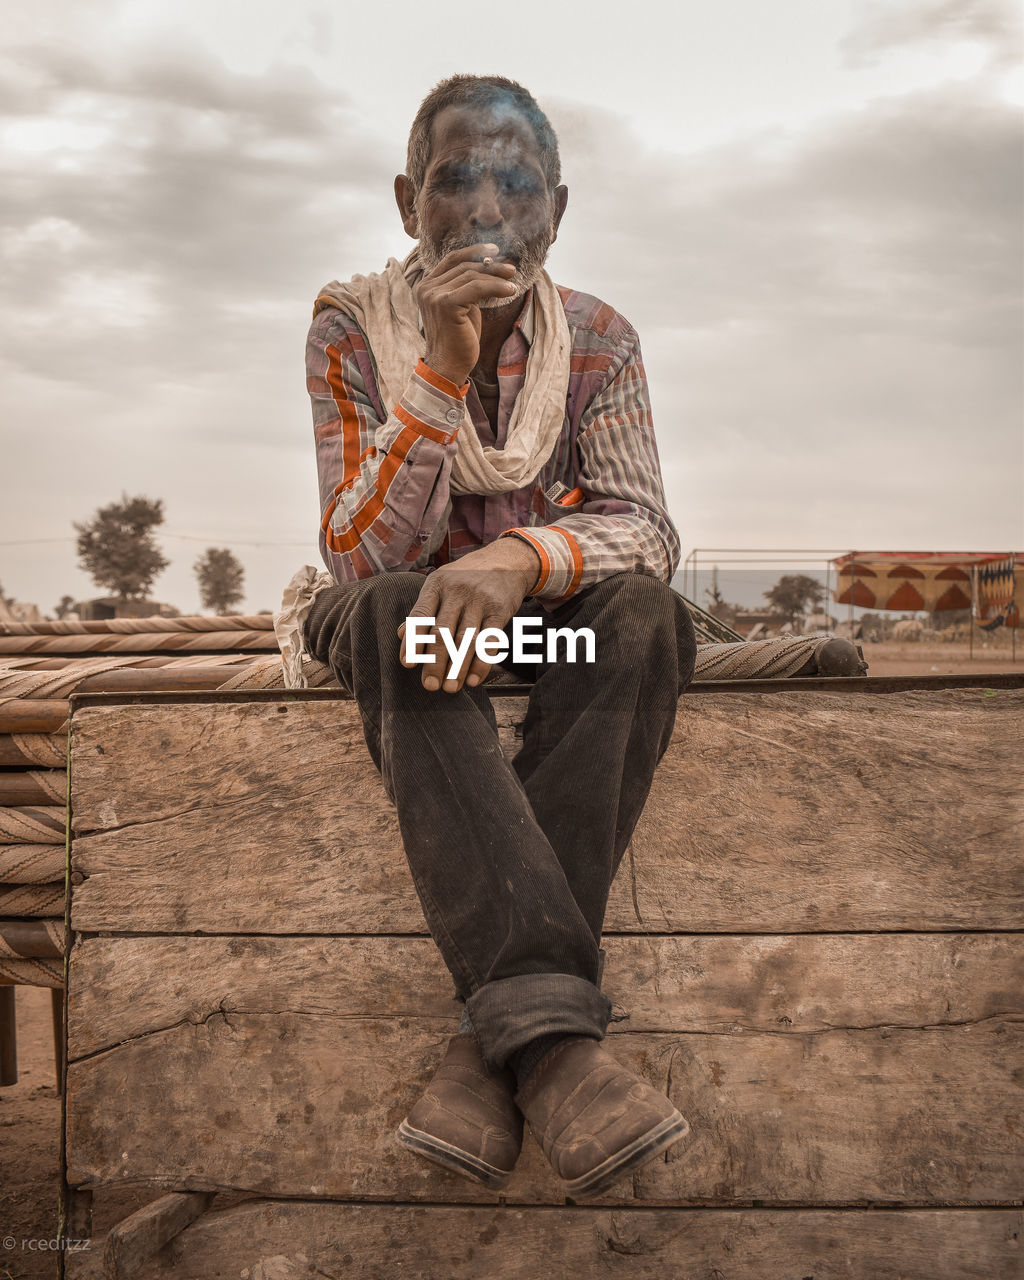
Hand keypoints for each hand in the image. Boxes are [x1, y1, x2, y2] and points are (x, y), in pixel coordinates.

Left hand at [397, 538, 540, 691]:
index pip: (420, 616)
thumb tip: (400, 634)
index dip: (412, 642)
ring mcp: (480, 601)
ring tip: (450, 689)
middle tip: (429, 686)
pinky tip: (472, 680)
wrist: (506, 560)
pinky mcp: (500, 611)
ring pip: (466, 640)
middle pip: (442, 632)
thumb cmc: (466, 577)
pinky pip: (489, 641)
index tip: (407, 665)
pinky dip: (481, 663)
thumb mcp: (441, 584)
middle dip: (434, 662)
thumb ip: (422, 608)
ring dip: (457, 668)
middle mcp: (457, 592)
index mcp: (436, 585)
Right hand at [418, 244, 518, 385]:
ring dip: (496, 277)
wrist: (449, 366)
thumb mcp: (463, 307)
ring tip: (513, 282)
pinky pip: (477, 288)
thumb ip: (467, 288)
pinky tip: (511, 290)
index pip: (452, 260)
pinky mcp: (446, 304)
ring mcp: (434, 295)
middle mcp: (427, 287)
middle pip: (464, 267)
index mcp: (427, 286)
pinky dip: (496, 287)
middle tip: (511, 269)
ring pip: (472, 276)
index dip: (473, 252)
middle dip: (490, 265)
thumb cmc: (458, 340)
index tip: (494, 251)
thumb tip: (490, 266)